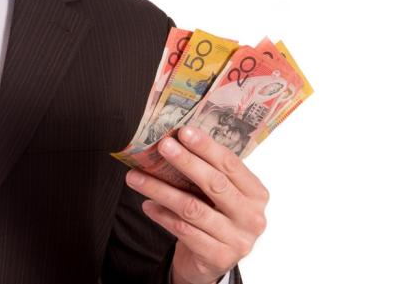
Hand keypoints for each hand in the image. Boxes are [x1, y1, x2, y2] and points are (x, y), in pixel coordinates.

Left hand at [124, 126, 268, 283]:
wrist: (213, 261)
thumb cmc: (214, 216)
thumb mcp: (218, 194)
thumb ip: (207, 172)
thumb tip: (173, 140)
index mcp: (256, 194)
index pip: (231, 164)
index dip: (207, 147)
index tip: (184, 132)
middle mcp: (252, 217)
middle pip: (215, 183)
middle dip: (186, 162)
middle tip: (163, 146)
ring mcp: (238, 240)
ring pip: (192, 208)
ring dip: (160, 190)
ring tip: (136, 177)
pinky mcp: (219, 257)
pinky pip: (183, 231)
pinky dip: (162, 215)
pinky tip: (147, 204)